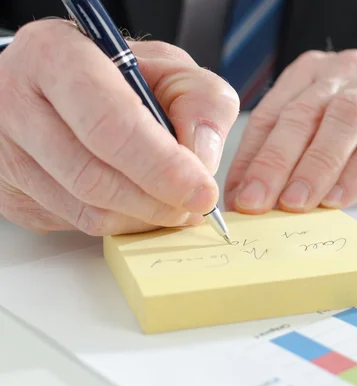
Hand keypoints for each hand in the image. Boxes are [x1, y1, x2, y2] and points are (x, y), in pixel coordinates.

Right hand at [0, 20, 238, 234]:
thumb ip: (201, 101)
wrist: (63, 83)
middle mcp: (17, 103)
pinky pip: (75, 224)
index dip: (162, 167)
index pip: (110, 125)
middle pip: (94, 178)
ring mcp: (6, 153)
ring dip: (142, 217)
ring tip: (172, 202)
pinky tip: (136, 200)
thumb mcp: (172, 68)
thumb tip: (202, 159)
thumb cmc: (118, 74)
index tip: (202, 192)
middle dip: (158, 202)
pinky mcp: (10, 191)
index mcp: (57, 57)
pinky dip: (119, 221)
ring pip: (86, 211)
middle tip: (194, 206)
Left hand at [225, 50, 356, 212]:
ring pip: (342, 121)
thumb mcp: (321, 129)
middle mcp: (341, 73)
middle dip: (274, 162)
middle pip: (302, 114)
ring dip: (315, 166)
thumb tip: (246, 198)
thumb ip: (287, 156)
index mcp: (309, 74)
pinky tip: (339, 198)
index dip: (250, 157)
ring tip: (295, 203)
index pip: (271, 115)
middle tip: (256, 202)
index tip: (237, 196)